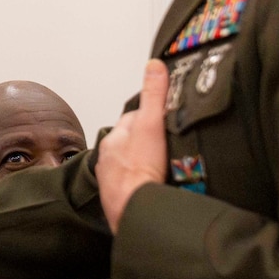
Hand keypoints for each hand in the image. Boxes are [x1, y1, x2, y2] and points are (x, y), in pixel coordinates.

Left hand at [95, 60, 169, 232]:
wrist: (136, 212)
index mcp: (115, 139)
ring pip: (131, 165)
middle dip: (147, 142)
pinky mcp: (121, 200)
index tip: (164, 116)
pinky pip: (133, 187)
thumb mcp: (152, 124)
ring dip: (144, 164)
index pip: (133, 119)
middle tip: (168, 144)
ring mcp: (113, 181)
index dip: (151, 116)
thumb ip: (154, 96)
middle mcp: (109, 159)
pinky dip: (143, 184)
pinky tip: (156, 187)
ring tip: (164, 166)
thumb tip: (154, 66)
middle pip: (131, 144)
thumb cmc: (141, 170)